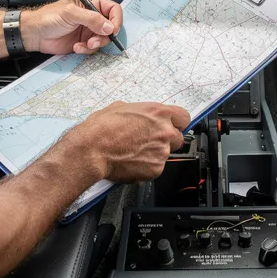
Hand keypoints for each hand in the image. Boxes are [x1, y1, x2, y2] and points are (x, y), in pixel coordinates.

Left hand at [21, 0, 122, 54]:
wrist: (35, 34)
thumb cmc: (48, 18)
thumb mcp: (70, 13)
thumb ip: (91, 18)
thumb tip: (108, 26)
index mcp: (91, 3)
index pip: (113, 9)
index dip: (116, 20)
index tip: (112, 30)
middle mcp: (92, 16)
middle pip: (111, 26)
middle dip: (105, 36)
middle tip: (95, 40)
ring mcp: (88, 30)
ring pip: (103, 39)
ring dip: (95, 44)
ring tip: (84, 44)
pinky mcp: (84, 42)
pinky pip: (93, 48)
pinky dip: (87, 50)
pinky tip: (76, 47)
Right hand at [66, 101, 190, 183]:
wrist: (92, 150)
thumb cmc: (101, 127)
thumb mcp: (121, 107)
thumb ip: (140, 112)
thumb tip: (140, 116)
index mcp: (159, 113)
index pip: (184, 117)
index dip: (176, 123)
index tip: (170, 126)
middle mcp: (165, 132)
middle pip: (178, 138)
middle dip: (166, 140)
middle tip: (149, 142)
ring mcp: (162, 152)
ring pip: (165, 154)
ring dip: (154, 154)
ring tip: (134, 153)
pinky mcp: (156, 169)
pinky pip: (156, 168)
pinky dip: (146, 167)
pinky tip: (131, 162)